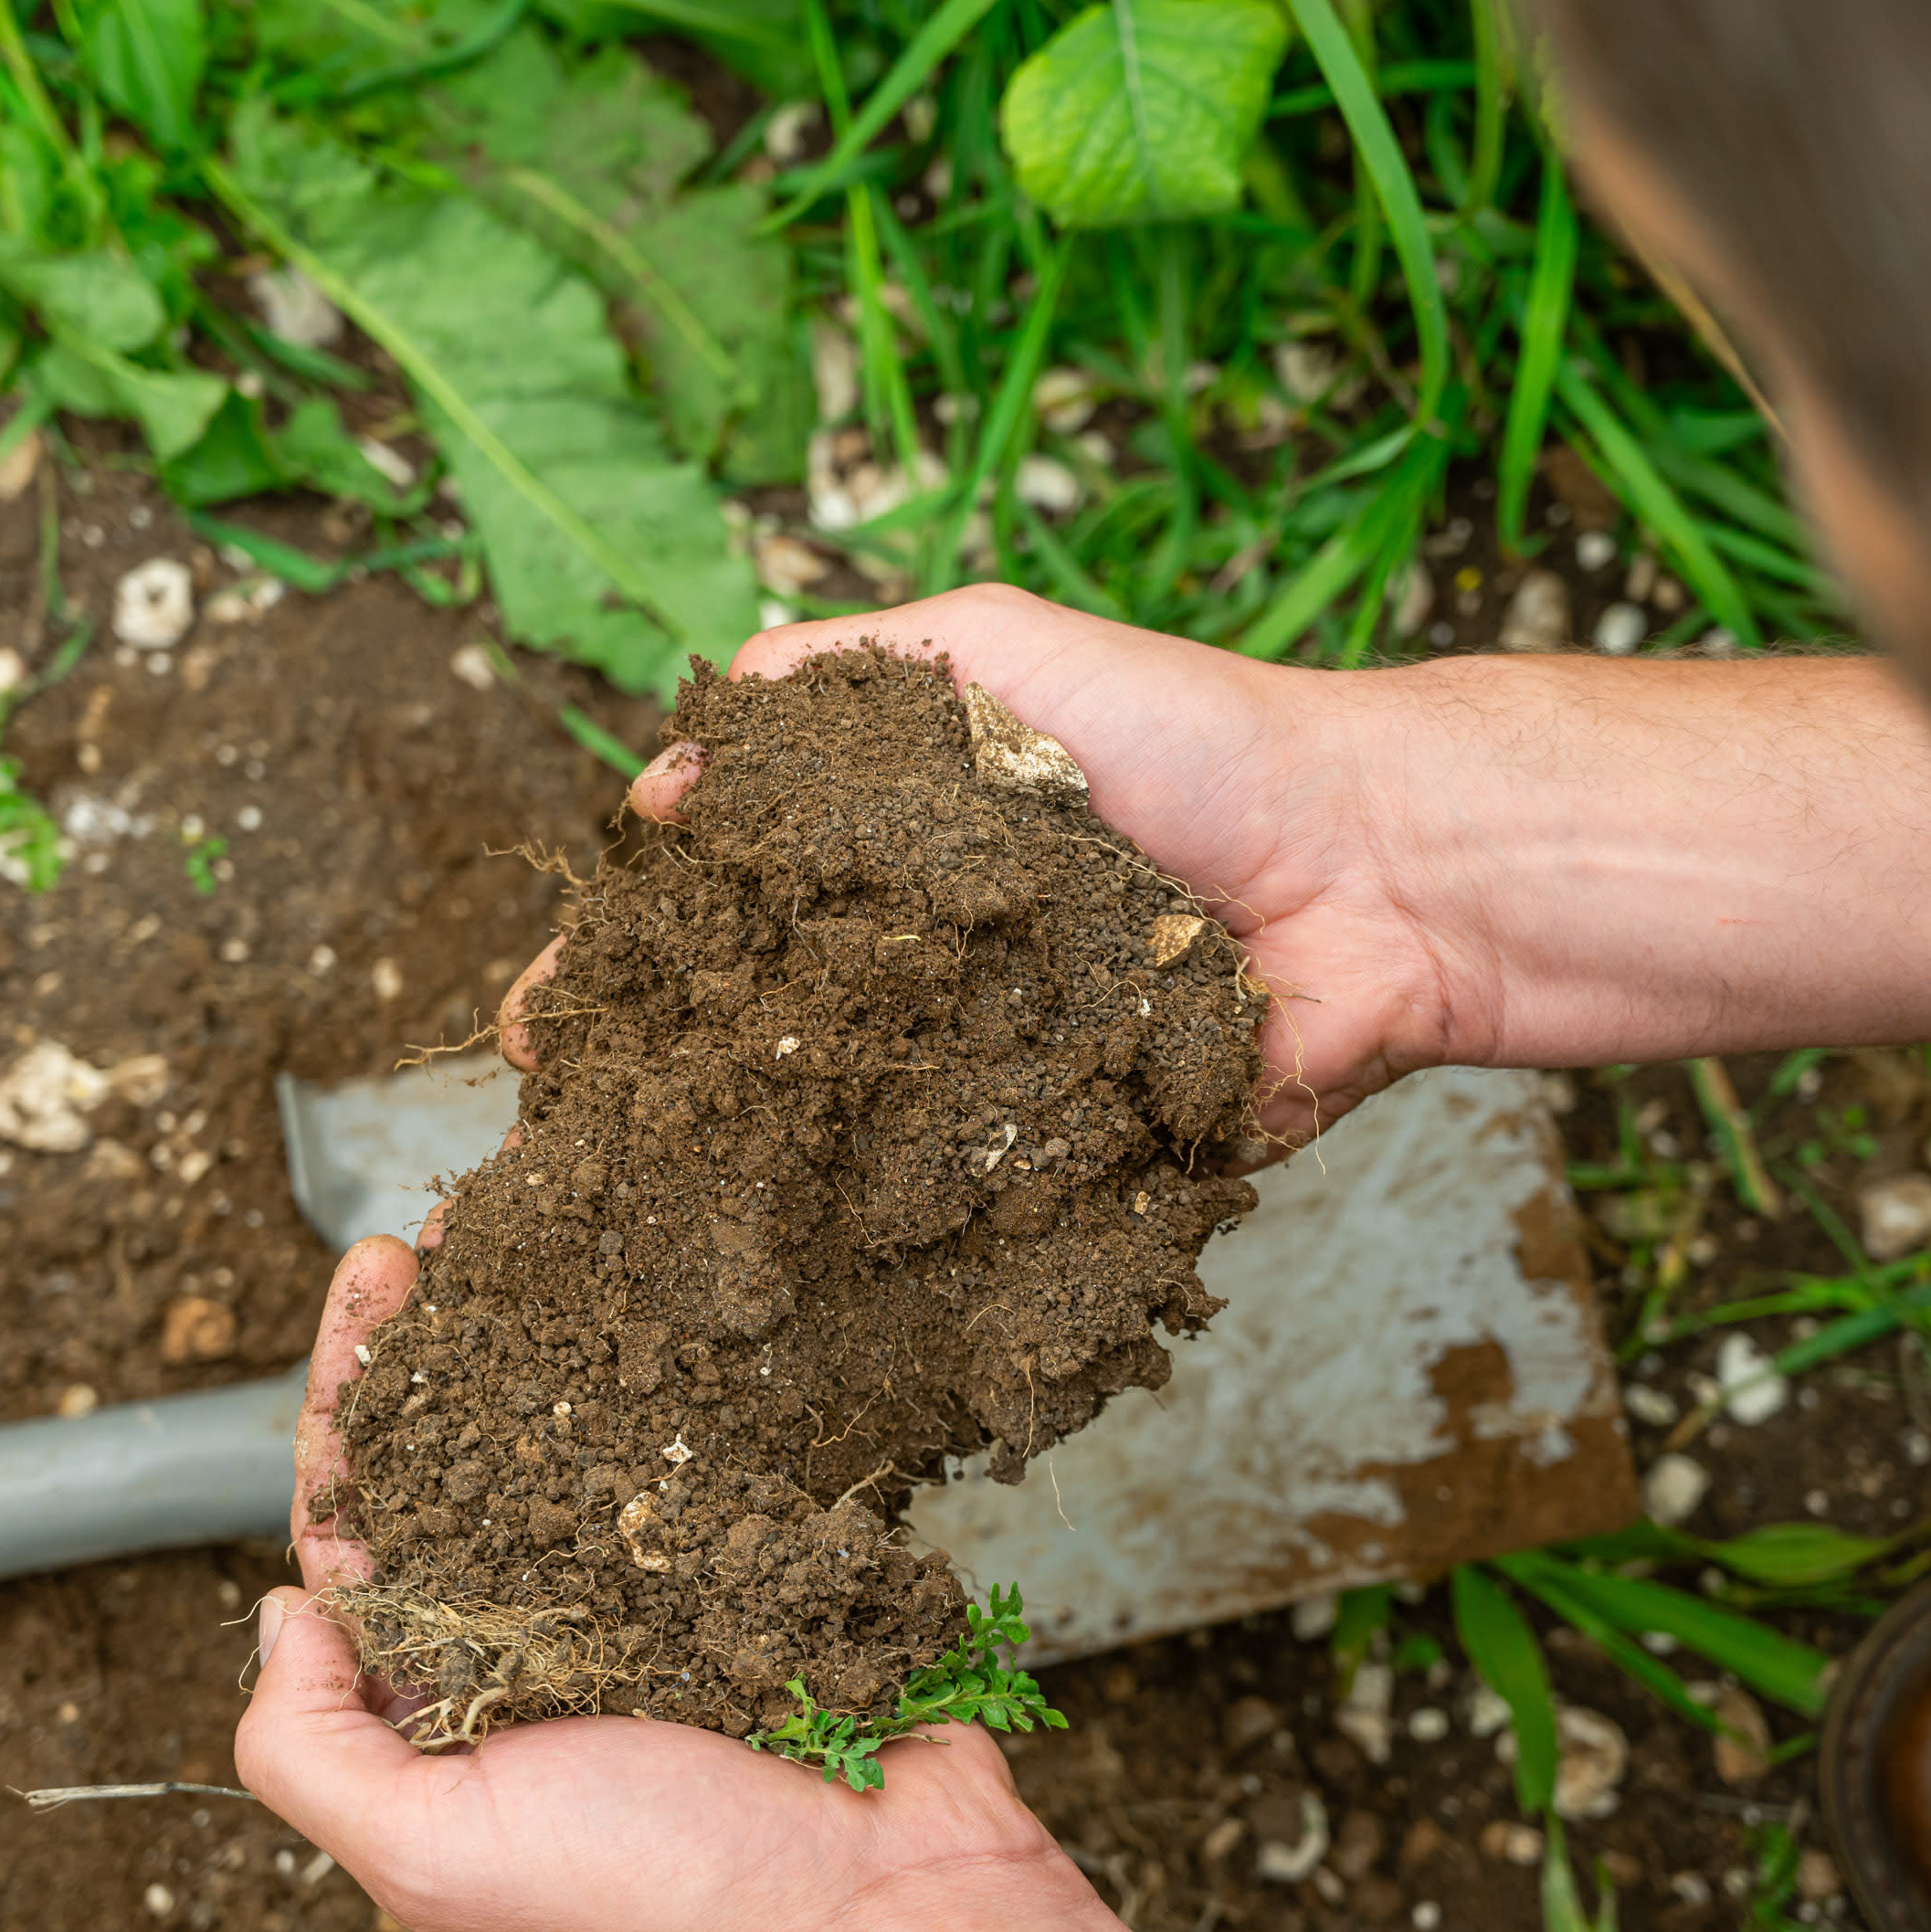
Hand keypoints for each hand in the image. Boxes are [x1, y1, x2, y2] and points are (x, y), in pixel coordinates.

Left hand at [246, 1243, 1510, 1931]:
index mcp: (447, 1705)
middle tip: (447, 1223)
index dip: (351, 1403)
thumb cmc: (657, 1901)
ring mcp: (660, 1597)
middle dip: (443, 1339)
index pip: (362, 1524)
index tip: (373, 1289)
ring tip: (546, 1218)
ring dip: (556, 1331)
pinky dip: (687, 1373)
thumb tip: (281, 1609)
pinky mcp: (768, 1571)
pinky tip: (672, 1291)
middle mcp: (542, 1641)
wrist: (881, 1921)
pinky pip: (712, 1455)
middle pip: (463, 1457)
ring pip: (583, 1438)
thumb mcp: (424, 1853)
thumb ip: (309, 1745)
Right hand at [497, 585, 1478, 1155]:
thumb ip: (835, 679)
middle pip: (768, 1048)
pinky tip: (794, 1285)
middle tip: (563, 1136)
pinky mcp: (1077, 1170)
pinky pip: (971, 1219)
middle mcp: (937, 979)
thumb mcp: (995, 646)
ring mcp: (999, 1082)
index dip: (639, 961)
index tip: (555, 1008)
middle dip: (661, 1094)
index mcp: (904, 864)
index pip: (735, 914)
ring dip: (753, 1189)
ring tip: (639, 1227)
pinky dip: (896, 1249)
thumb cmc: (1195, 739)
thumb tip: (676, 765)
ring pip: (849, 1149)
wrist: (1374, 870)